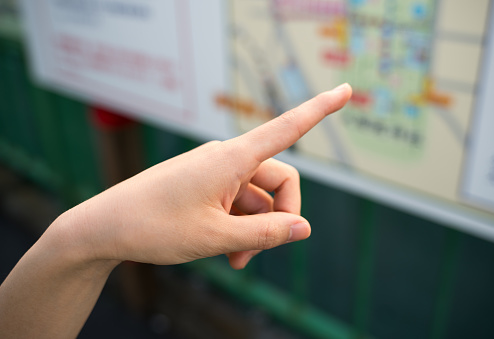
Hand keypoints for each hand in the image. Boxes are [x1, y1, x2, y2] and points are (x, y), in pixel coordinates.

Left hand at [57, 83, 351, 268]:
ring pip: (256, 197)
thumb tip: (305, 228)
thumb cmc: (154, 227)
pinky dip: (239, 226)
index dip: (319, 111)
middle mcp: (226, 158)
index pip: (286, 128)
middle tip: (254, 254)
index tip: (346, 91)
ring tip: (235, 259)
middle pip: (278, 181)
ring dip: (255, 230)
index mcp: (231, 158)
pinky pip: (236, 201)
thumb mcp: (216, 237)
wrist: (104, 228)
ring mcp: (214, 171)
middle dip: (276, 220)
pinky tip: (226, 250)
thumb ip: (265, 234)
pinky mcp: (204, 183)